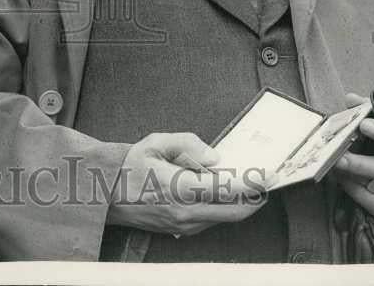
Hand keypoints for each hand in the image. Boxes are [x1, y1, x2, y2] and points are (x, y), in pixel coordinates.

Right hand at [106, 132, 266, 236]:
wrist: (105, 195)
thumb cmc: (129, 167)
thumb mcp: (154, 143)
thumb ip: (188, 144)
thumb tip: (215, 156)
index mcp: (179, 189)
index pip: (227, 188)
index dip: (252, 182)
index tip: (269, 175)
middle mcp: (185, 212)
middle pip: (235, 211)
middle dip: (255, 198)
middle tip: (265, 182)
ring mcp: (185, 225)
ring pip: (226, 218)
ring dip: (240, 204)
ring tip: (244, 184)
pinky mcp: (182, 230)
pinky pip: (212, 221)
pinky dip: (223, 208)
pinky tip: (220, 192)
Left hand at [332, 92, 373, 217]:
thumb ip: (372, 111)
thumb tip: (350, 99)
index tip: (364, 124)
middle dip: (357, 163)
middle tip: (338, 156)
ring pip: (369, 186)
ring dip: (346, 174)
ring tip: (329, 163)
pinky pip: (365, 200)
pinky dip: (349, 188)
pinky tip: (339, 176)